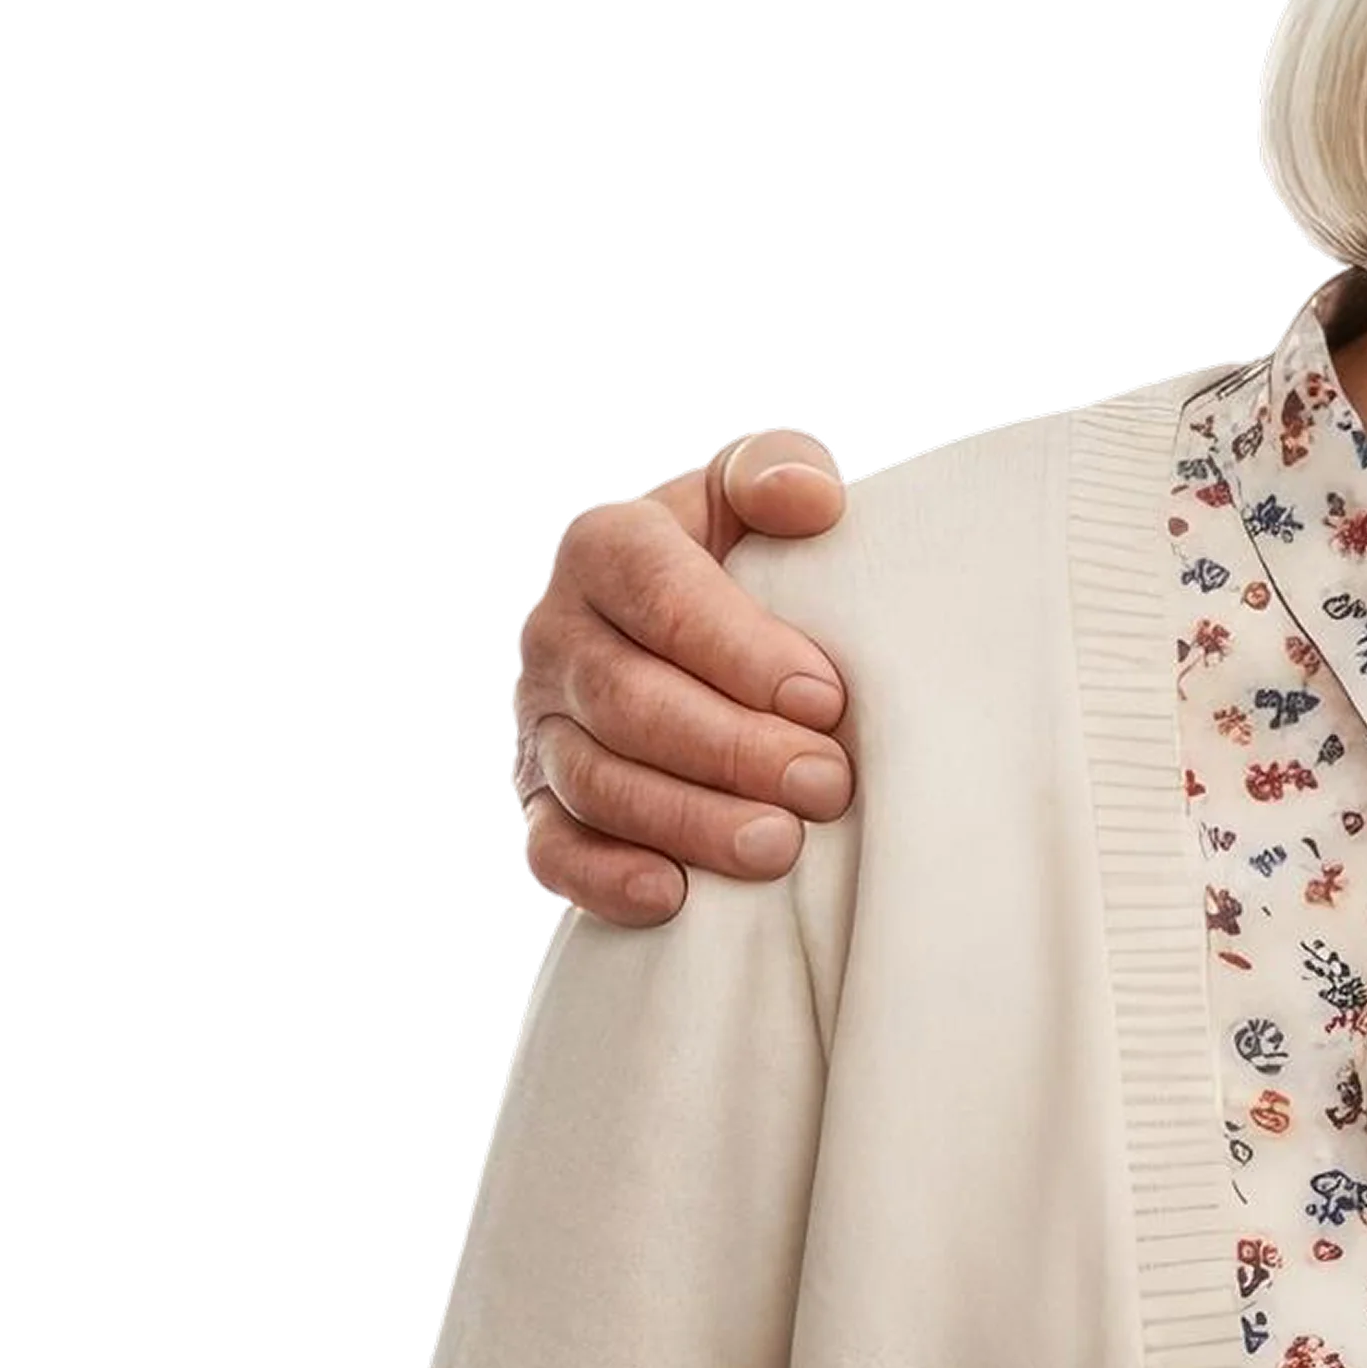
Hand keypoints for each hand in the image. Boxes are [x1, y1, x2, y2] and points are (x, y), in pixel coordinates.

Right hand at [512, 428, 853, 922]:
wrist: (693, 634)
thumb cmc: (746, 559)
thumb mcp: (755, 495)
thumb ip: (780, 469)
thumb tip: (809, 500)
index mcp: (607, 548)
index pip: (663, 598)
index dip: (742, 652)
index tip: (825, 697)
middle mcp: (557, 635)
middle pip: (632, 701)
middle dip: (732, 749)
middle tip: (828, 784)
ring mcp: (539, 724)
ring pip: (598, 782)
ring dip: (688, 820)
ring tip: (778, 847)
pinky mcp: (539, 801)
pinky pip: (555, 850)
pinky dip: (608, 878)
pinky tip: (675, 897)